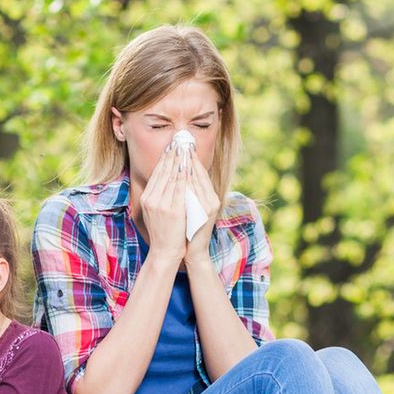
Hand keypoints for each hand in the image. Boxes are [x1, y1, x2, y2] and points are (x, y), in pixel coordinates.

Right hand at [139, 140, 187, 263]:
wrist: (164, 252)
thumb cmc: (163, 233)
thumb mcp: (154, 212)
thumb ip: (158, 196)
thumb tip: (165, 180)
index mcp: (146, 198)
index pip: (157, 173)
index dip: (165, 158)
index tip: (172, 146)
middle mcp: (151, 198)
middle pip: (163, 171)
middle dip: (172, 154)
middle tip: (180, 140)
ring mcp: (161, 204)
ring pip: (172, 176)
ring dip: (179, 160)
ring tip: (186, 148)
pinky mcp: (172, 209)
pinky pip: (180, 187)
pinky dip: (184, 175)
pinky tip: (189, 165)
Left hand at [184, 152, 219, 267]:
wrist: (193, 251)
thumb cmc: (190, 230)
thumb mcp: (191, 209)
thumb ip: (190, 193)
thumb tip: (182, 176)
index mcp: (210, 197)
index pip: (200, 173)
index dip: (192, 158)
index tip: (184, 145)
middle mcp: (212, 199)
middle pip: (200, 173)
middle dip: (190, 157)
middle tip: (181, 141)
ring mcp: (210, 205)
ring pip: (198, 180)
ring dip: (188, 164)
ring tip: (180, 150)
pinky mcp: (206, 212)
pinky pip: (195, 191)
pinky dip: (188, 180)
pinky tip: (181, 170)